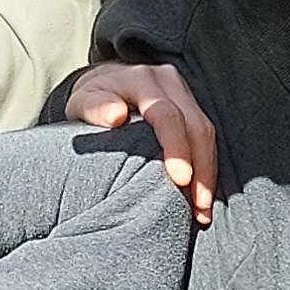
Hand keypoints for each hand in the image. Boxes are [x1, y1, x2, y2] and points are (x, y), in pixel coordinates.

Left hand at [61, 62, 219, 225]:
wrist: (105, 83)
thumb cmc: (91, 101)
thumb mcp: (82, 102)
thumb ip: (95, 108)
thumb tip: (115, 116)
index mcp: (141, 80)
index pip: (166, 114)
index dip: (176, 147)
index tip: (181, 179)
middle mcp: (167, 81)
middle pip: (195, 125)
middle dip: (201, 168)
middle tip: (198, 206)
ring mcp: (183, 91)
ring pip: (206, 133)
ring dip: (208, 173)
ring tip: (202, 209)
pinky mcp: (191, 105)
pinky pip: (205, 137)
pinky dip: (206, 167)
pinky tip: (202, 195)